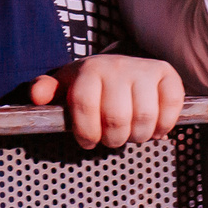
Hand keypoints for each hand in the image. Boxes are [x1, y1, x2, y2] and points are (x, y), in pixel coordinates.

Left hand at [28, 53, 185, 148]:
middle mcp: (117, 66)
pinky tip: (153, 128)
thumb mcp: (64, 86)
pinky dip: (164, 125)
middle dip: (112, 139)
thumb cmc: (89, 84)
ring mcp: (144, 69)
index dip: (85, 132)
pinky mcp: (168, 75)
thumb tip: (36, 95)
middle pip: (117, 117)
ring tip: (131, 133)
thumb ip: (46, 90)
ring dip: (138, 136)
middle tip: (111, 139)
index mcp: (89, 70)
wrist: (118, 66)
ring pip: (145, 116)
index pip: (85, 105)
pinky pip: (171, 105)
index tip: (87, 141)